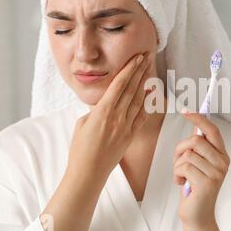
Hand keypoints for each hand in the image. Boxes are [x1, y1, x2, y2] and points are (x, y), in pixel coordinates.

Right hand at [67, 52, 151, 180]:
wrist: (88, 172)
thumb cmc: (80, 149)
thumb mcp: (82, 123)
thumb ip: (95, 111)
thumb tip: (104, 105)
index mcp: (103, 110)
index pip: (119, 84)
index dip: (129, 69)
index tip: (136, 58)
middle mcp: (117, 116)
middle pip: (132, 88)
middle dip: (140, 71)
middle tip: (147, 57)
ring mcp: (126, 126)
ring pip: (138, 100)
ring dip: (145, 83)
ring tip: (150, 70)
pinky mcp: (130, 136)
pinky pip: (141, 116)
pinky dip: (147, 103)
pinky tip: (151, 94)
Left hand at [173, 110, 229, 228]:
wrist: (197, 214)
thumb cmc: (194, 186)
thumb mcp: (197, 164)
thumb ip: (198, 147)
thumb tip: (195, 123)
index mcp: (222, 155)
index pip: (212, 131)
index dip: (199, 119)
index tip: (185, 111)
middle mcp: (223, 162)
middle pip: (196, 140)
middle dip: (180, 149)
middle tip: (178, 162)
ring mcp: (217, 173)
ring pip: (187, 154)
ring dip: (177, 165)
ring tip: (181, 176)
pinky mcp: (208, 183)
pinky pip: (183, 167)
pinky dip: (176, 175)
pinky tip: (181, 184)